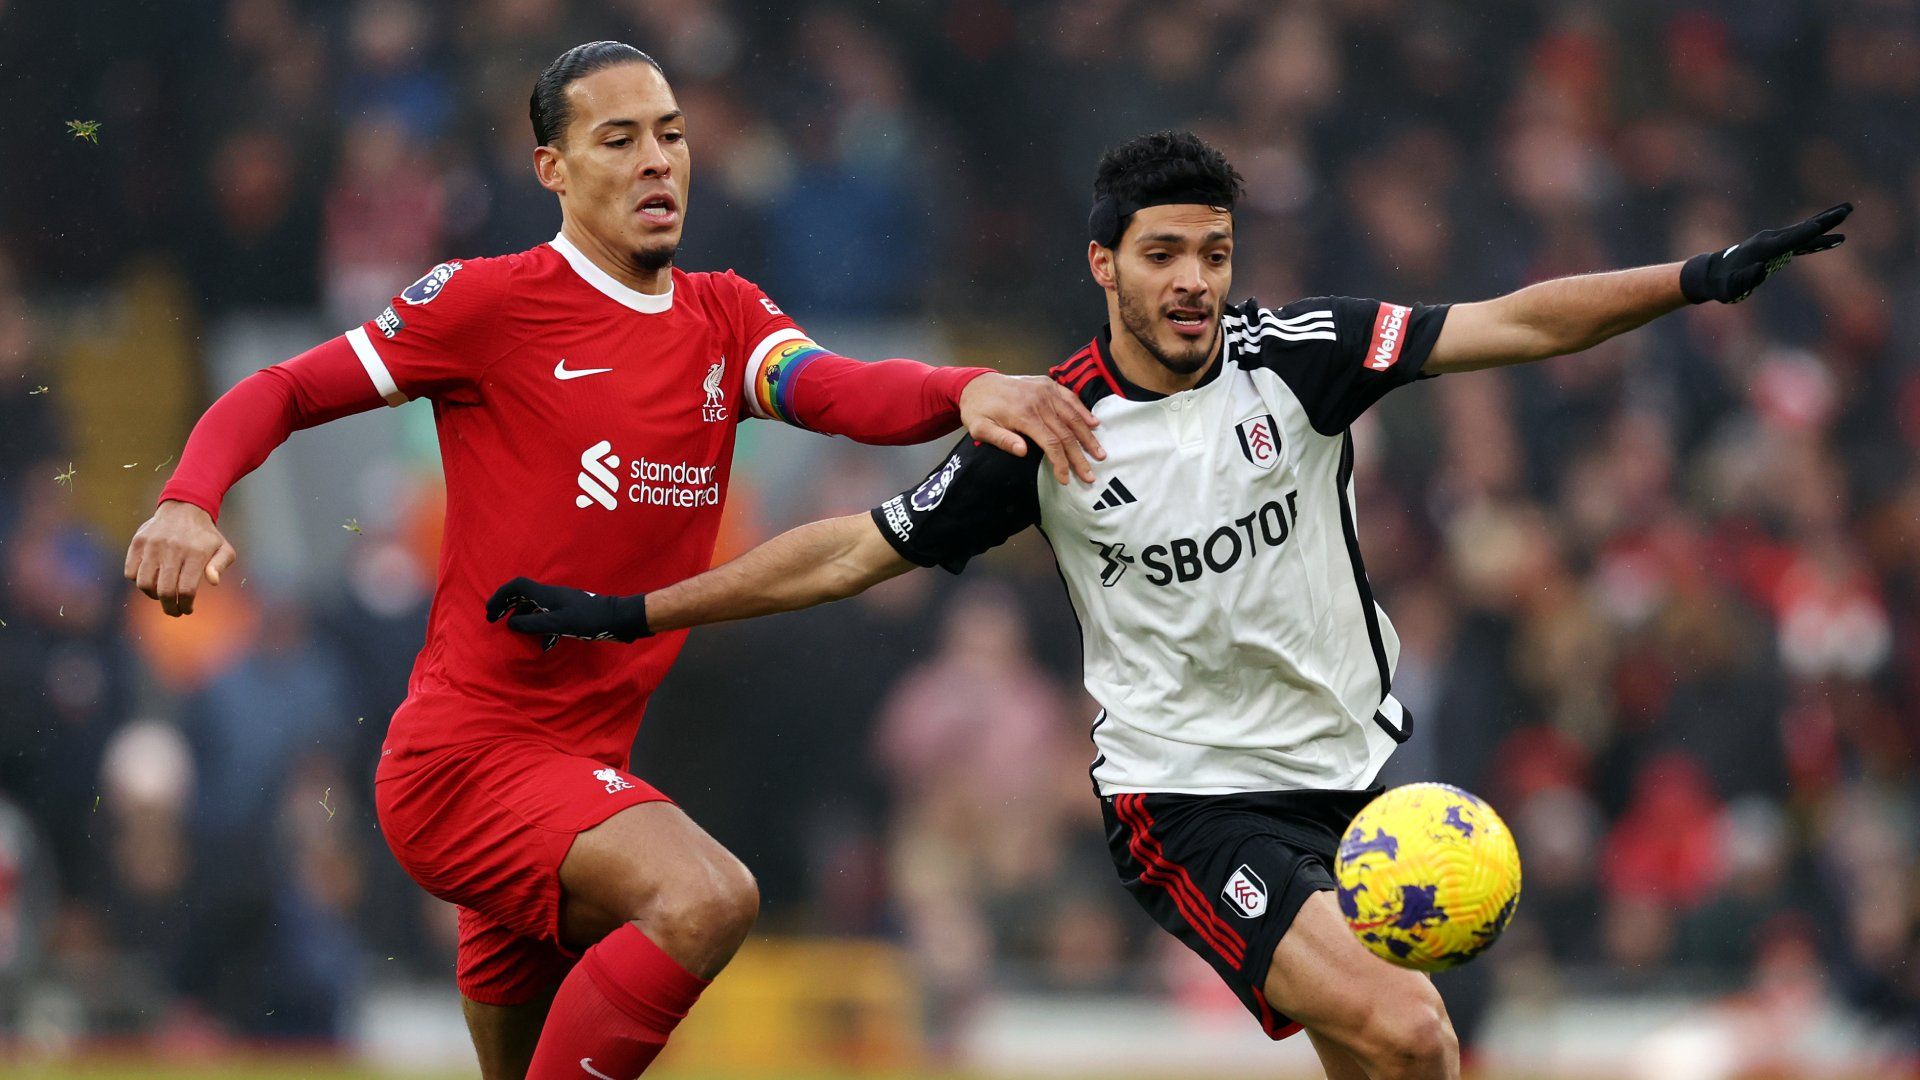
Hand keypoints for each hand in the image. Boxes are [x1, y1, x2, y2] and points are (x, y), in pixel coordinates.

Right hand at [124, 500, 237, 616]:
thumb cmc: (205, 535)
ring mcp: (152, 545)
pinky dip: (138, 581)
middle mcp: (172, 549)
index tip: (187, 610)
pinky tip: (150, 581)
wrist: (184, 507)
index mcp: (195, 553)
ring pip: (144, 583)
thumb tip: (213, 582)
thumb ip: (220, 565)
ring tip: (162, 595)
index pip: (186, 589)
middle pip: (164, 590)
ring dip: (152, 596)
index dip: (185, 605)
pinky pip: (130, 572)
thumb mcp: (223, 548)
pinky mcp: (138, 542)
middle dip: (169, 607)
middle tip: (174, 611)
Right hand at [485, 577, 650, 649]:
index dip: (500, 596)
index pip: (517, 586)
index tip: (490, 613)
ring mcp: (563, 604)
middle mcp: (553, 596)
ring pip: (536, 607)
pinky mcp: (572, 614)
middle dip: (507, 607)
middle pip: (524, 595)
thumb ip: (532, 623)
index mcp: (547, 594)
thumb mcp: (556, 623)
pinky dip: (541, 629)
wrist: (618, 619)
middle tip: (495, 621)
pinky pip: (549, 618)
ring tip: (515, 634)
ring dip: (523, 618)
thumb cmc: (588, 620)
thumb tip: (510, 623)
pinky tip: (543, 645)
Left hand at [958, 373, 1104, 484]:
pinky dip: (1084, 411)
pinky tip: (1094, 424)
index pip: (1050, 442)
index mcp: (1024, 414)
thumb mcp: (980, 429)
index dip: (1061, 462)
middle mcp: (1039, 401)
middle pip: (1066, 432)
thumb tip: (1023, 452)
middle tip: (1090, 475)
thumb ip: (1001, 440)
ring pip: (1073, 416)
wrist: (976, 383)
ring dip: (1088, 437)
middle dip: (1079, 456)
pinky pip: (1070, 398)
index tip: (1066, 479)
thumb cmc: (978, 410)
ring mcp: (1046, 391)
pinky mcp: (1048, 384)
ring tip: (1100, 454)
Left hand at [1682, 203, 1850, 303]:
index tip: (1818, 226)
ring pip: (1805, 231)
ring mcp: (1775, 241)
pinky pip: (1802, 241)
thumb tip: (1762, 269)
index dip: (1802, 234)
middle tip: (1847, 209)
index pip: (1787, 240)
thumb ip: (1745, 279)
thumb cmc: (1722, 284)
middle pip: (1802, 229)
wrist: (1712, 274)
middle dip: (1825, 220)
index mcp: (1762, 248)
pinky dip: (1818, 239)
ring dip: (1826, 224)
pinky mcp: (1778, 247)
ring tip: (1847, 212)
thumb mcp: (1729, 288)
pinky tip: (1835, 239)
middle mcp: (1770, 240)